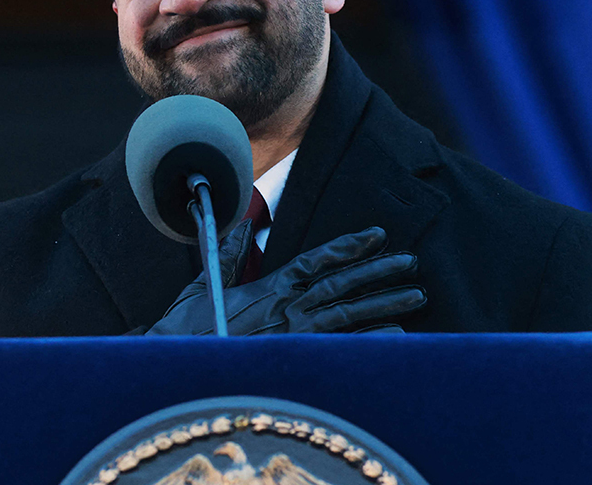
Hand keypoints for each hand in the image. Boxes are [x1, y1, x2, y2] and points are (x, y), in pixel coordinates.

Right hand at [147, 224, 425, 334]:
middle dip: (379, 271)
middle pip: (341, 284)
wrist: (175, 367)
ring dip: (385, 303)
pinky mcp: (294, 361)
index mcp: (267, 287)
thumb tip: (241, 225)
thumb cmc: (185, 331)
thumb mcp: (203, 286)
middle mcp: (285, 308)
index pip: (315, 259)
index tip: (377, 234)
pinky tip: (397, 335)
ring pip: (348, 313)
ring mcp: (293, 336)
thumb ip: (226, 254)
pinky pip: (341, 348)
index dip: (348, 245)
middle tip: (412, 262)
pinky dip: (370, 340)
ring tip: (417, 296)